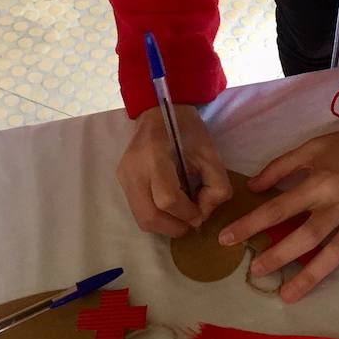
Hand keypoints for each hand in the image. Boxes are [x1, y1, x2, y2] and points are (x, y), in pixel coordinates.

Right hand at [117, 104, 233, 236]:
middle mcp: (133, 169)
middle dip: (174, 227)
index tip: (200, 211)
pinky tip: (170, 207)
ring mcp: (124, 176)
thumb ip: (216, 185)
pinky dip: (157, 216)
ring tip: (182, 215)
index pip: (167, 199)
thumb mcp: (210, 153)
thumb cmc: (187, 129)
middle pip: (149, 217)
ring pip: (141, 219)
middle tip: (191, 221)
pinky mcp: (122, 181)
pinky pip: (138, 210)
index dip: (187, 213)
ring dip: (165, 225)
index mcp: (154, 155)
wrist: (159, 111)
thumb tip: (203, 214)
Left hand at [219, 126, 338, 308]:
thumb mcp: (314, 146)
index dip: (250, 224)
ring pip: (334, 253)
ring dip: (311, 277)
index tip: (226, 239)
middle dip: (278, 256)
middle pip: (304, 237)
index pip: (278, 208)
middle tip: (255, 273)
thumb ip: (282, 166)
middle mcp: (338, 206)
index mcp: (319, 183)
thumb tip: (252, 186)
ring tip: (288, 296)